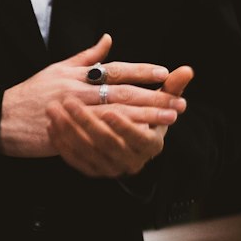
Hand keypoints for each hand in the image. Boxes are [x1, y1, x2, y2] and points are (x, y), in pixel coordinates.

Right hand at [0, 33, 186, 159]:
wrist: (2, 118)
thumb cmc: (29, 94)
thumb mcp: (56, 68)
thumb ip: (86, 57)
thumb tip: (108, 39)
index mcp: (77, 74)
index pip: (115, 69)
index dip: (140, 71)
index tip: (164, 73)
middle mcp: (78, 89)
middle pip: (123, 92)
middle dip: (153, 96)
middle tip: (178, 101)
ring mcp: (74, 112)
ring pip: (117, 113)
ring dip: (146, 115)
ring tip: (169, 118)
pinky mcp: (70, 133)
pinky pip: (102, 133)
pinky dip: (123, 134)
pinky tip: (140, 137)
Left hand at [46, 62, 193, 177]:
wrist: (129, 142)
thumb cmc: (147, 116)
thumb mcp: (162, 103)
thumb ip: (173, 87)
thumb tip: (188, 69)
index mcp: (151, 144)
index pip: (138, 136)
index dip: (124, 124)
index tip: (108, 109)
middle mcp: (132, 161)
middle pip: (109, 143)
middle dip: (88, 122)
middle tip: (70, 102)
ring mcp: (111, 168)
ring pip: (89, 152)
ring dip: (70, 130)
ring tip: (55, 110)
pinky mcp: (93, 170)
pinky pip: (75, 160)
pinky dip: (63, 144)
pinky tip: (52, 126)